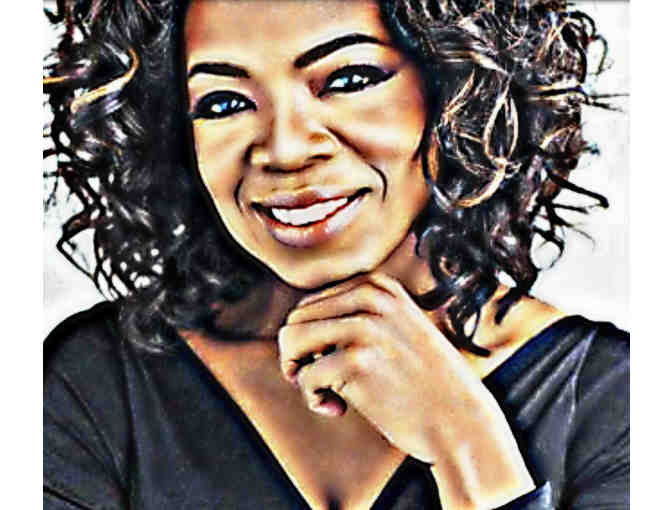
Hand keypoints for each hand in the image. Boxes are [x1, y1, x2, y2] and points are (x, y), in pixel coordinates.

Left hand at [278, 272, 533, 507]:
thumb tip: (289, 326)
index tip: (334, 365)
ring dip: (299, 373)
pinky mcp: (358, 361)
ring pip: (290, 341)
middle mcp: (370, 297)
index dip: (311, 341)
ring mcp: (364, 327)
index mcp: (377, 285)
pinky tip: (339, 408)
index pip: (309, 304)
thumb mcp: (395, 328)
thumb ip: (353, 316)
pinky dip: (313, 399)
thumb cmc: (422, 383)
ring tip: (326, 393)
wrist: (462, 422)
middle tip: (324, 383)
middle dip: (299, 356)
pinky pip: (304, 377)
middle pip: (295, 320)